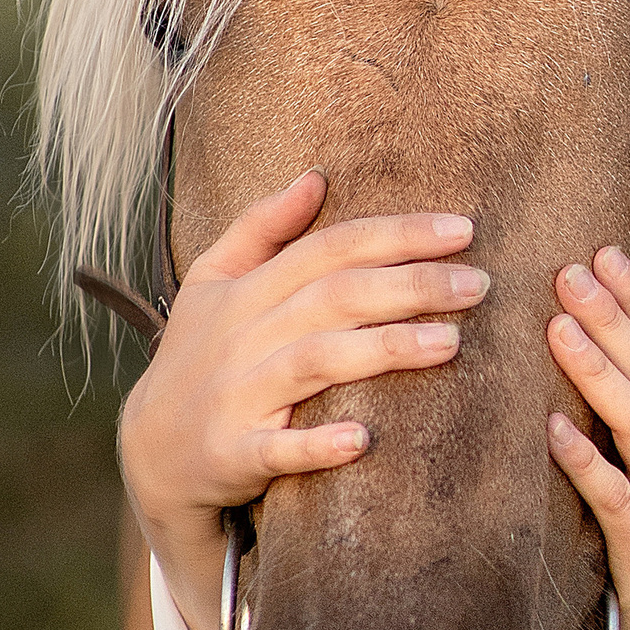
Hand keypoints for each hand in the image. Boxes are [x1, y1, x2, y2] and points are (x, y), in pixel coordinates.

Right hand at [121, 170, 487, 629]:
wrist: (151, 451)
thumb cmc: (198, 358)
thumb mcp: (211, 282)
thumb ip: (260, 227)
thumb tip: (314, 178)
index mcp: (247, 290)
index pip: (330, 249)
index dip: (395, 235)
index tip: (462, 228)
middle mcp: (244, 335)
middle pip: (335, 297)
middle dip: (410, 285)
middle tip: (478, 283)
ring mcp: (238, 394)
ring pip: (317, 361)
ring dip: (383, 349)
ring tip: (451, 343)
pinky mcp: (234, 452)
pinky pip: (279, 447)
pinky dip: (317, 444)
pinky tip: (363, 439)